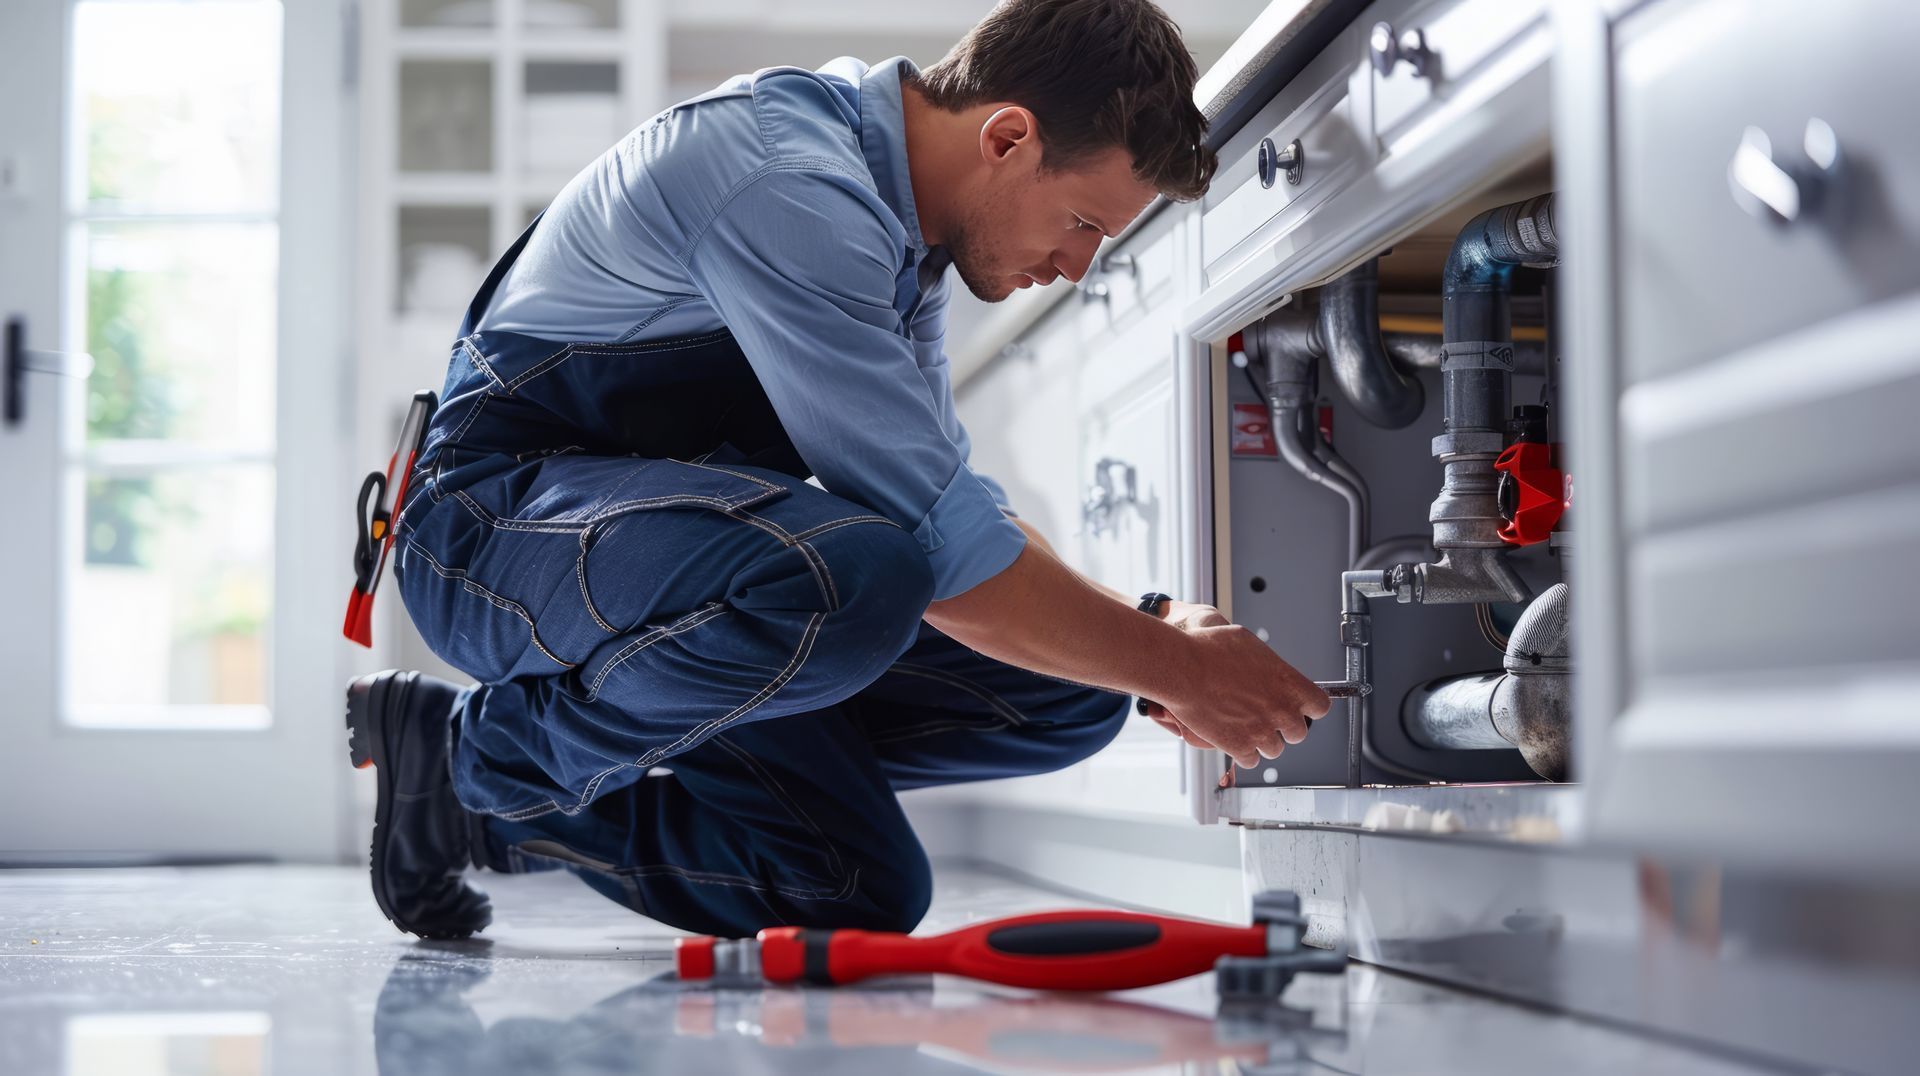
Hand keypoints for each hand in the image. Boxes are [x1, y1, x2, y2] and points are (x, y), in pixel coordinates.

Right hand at [1141, 605, 1330, 769]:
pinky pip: (1251, 761)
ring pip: (1275, 750)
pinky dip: (1243, 752)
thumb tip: (1270, 671)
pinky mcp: (1238, 747)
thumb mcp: (1249, 645)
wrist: (1181, 668)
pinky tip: (1233, 737)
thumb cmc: (1209, 650)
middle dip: (1283, 726)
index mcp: (1289, 685)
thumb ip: (1269, 666)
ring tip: (1245, 726)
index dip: (1309, 707)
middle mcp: (1280, 711)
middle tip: (1265, 715)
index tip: (1299, 706)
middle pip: (1298, 733)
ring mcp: (1261, 732)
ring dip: (1262, 740)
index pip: (1320, 707)